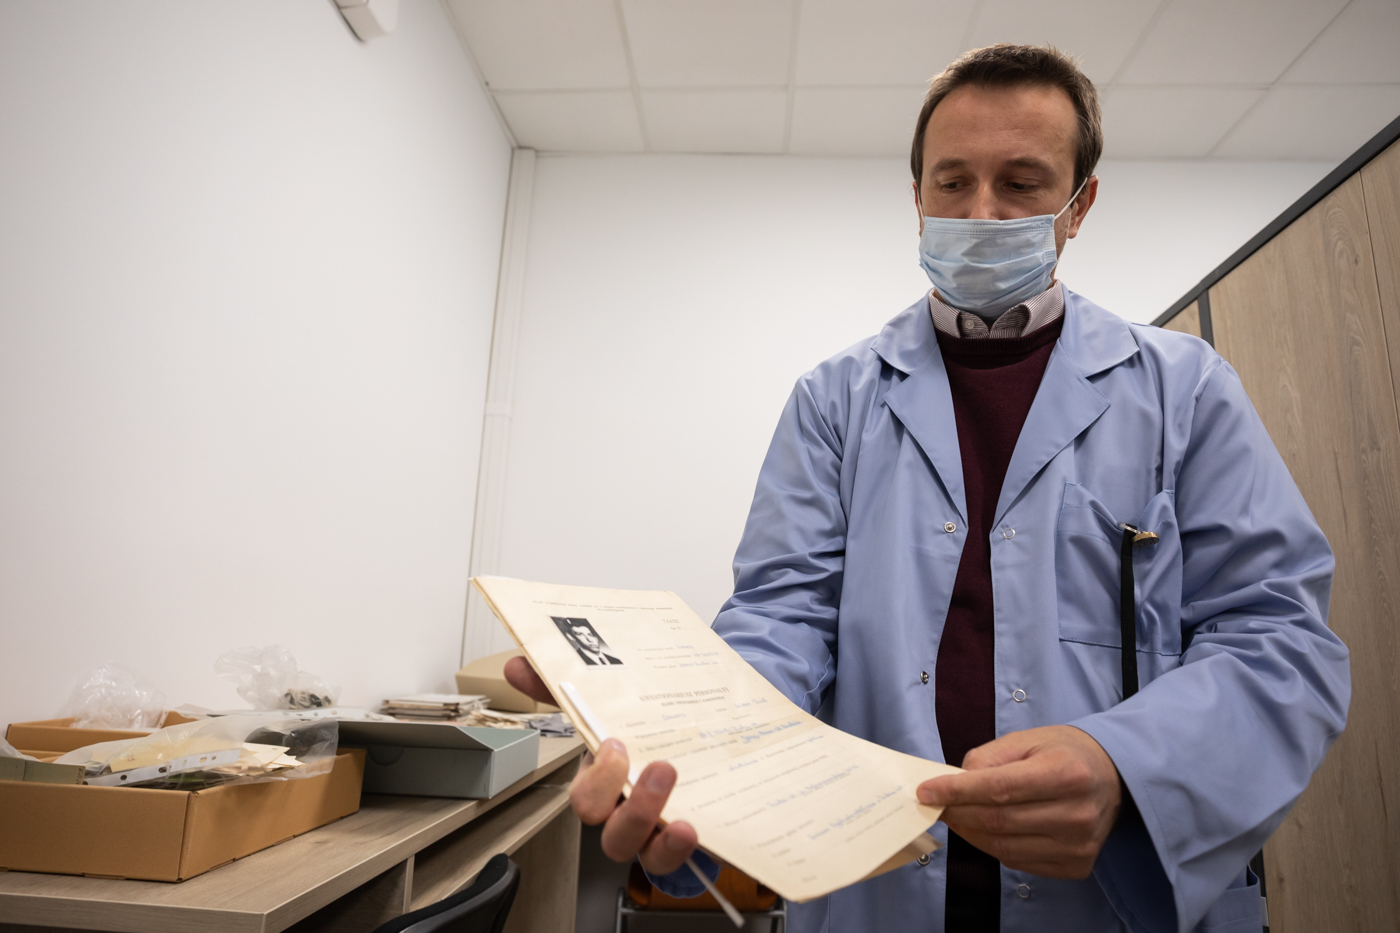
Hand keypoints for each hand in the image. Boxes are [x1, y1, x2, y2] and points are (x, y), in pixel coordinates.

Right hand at [504, 656, 698, 873]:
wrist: (695, 739)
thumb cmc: (640, 730)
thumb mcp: (608, 703)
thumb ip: (561, 685)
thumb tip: (518, 665)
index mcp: (604, 782)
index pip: (586, 798)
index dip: (599, 779)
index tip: (616, 743)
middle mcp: (625, 812)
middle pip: (613, 836)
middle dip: (633, 808)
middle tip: (661, 769)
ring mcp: (654, 831)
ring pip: (643, 852)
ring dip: (660, 835)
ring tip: (682, 814)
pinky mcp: (684, 839)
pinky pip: (676, 859)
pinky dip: (681, 851)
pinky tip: (693, 830)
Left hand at [917, 726, 1121, 878]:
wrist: (1113, 776)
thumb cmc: (1064, 753)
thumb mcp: (1027, 739)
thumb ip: (988, 758)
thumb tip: (952, 782)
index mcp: (1065, 772)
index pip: (999, 788)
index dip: (956, 792)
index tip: (926, 791)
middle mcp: (1077, 813)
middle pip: (998, 821)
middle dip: (957, 813)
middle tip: (936, 804)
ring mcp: (1079, 845)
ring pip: (1004, 847)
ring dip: (970, 833)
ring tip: (957, 816)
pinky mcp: (1077, 866)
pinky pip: (1019, 862)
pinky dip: (994, 847)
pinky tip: (987, 830)